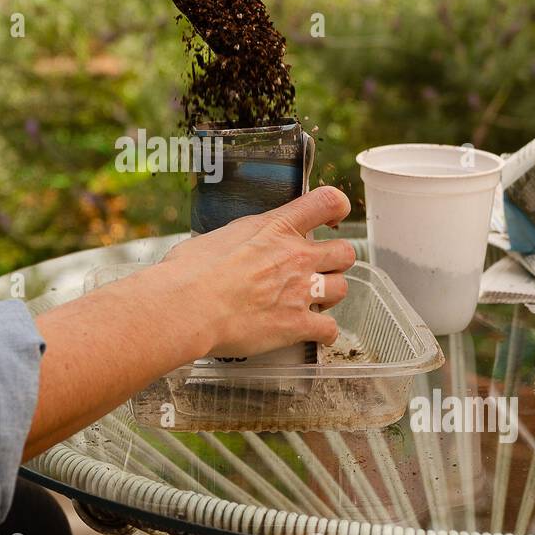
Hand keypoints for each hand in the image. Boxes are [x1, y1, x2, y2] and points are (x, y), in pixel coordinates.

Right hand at [158, 186, 355, 357]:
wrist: (189, 305)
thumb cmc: (190, 270)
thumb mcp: (220, 235)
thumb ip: (242, 238)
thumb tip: (232, 248)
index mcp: (277, 227)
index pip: (327, 201)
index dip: (336, 207)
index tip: (333, 217)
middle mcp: (296, 256)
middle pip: (345, 252)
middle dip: (335, 262)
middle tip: (318, 270)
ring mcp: (301, 291)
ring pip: (342, 289)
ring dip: (329, 295)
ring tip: (313, 301)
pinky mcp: (297, 325)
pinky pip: (330, 329)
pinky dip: (324, 332)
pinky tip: (312, 333)